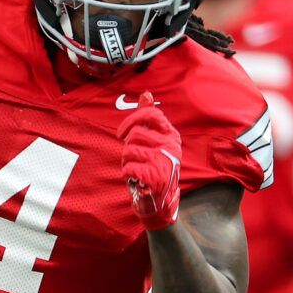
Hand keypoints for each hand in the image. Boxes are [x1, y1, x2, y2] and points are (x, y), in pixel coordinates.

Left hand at [120, 95, 182, 230]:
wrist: (161, 200)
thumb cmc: (154, 166)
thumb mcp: (154, 141)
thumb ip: (149, 118)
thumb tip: (146, 93)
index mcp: (171, 135)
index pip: (152, 114)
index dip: (132, 119)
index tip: (122, 133)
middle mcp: (171, 145)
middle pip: (135, 134)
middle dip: (127, 147)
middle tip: (133, 158)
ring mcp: (164, 160)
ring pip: (129, 150)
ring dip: (126, 161)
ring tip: (135, 169)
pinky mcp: (156, 176)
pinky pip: (129, 167)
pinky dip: (127, 173)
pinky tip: (135, 178)